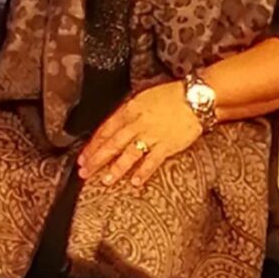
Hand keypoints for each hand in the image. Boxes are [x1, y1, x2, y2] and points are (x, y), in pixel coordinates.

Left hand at [77, 81, 202, 187]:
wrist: (195, 97)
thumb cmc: (171, 95)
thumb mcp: (144, 96)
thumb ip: (129, 111)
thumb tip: (114, 124)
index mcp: (131, 109)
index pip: (106, 128)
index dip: (93, 144)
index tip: (83, 156)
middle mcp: (138, 122)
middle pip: (113, 143)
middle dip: (97, 159)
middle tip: (85, 172)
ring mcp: (152, 135)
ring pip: (129, 154)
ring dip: (116, 168)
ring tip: (105, 181)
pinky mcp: (167, 145)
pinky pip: (152, 161)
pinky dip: (142, 172)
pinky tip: (134, 182)